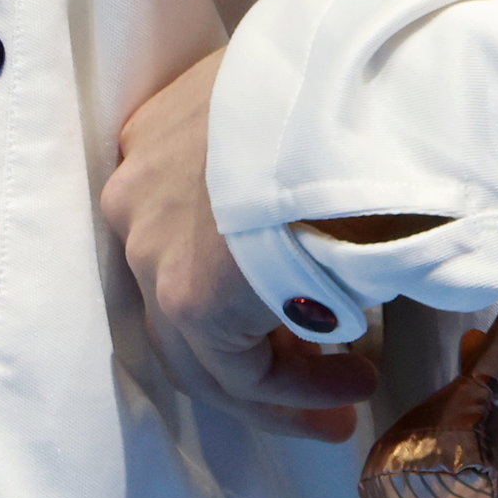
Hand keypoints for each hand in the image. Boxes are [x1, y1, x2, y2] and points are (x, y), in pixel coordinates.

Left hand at [103, 52, 379, 444]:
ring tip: (346, 403)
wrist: (358, 103)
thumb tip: (330, 227)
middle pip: (185, 295)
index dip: (241, 280)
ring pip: (202, 348)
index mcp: (161, 136)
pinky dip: (294, 393)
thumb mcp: (306, 113)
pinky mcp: (187, 300)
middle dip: (258, 345)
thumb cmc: (352, 94)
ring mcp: (152, 249)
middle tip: (327, 371)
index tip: (302, 303)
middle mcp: (138, 194)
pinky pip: (238, 373)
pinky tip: (351, 388)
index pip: (185, 233)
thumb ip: (290, 169)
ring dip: (278, 385)